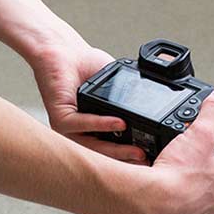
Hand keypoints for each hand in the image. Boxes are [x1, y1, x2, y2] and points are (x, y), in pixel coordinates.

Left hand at [31, 40, 147, 162]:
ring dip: (117, 150)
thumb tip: (153, 113)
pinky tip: (119, 122)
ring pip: (94, 146)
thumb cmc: (86, 68)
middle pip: (105, 155)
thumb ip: (130, 101)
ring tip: (137, 150)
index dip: (131, 157)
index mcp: (93, 131)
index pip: (113, 152)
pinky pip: (82, 125)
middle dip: (128, 160)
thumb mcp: (116, 88)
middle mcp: (80, 134)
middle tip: (147, 162)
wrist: (65, 52)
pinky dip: (102, 124)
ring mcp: (69, 130)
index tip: (152, 160)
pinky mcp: (60, 118)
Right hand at [111, 87, 213, 213]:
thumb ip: (213, 111)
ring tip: (184, 169)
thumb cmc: (177, 177)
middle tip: (202, 155)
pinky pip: (185, 205)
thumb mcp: (200, 133)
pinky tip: (168, 184)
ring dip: (198, 182)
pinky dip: (180, 195)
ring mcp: (201, 212)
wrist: (151, 203)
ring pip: (206, 195)